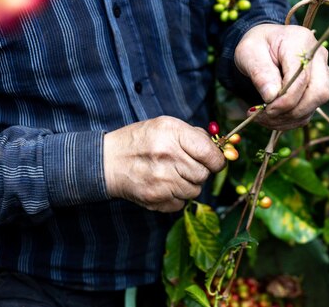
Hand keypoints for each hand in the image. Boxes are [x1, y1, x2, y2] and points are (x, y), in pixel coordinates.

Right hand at [103, 116, 225, 211]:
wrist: (108, 161)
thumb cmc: (141, 141)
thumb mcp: (166, 126)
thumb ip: (195, 136)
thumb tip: (220, 149)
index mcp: (172, 134)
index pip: (209, 153)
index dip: (217, 160)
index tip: (214, 161)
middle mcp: (168, 157)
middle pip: (204, 174)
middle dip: (200, 171)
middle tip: (186, 166)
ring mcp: (161, 180)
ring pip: (195, 191)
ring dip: (188, 185)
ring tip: (173, 174)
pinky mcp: (155, 199)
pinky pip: (181, 204)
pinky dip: (176, 197)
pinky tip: (164, 185)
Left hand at [234, 24, 328, 129]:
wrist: (262, 47)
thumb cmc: (255, 47)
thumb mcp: (249, 53)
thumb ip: (260, 72)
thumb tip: (272, 96)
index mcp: (301, 42)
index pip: (303, 78)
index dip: (286, 99)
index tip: (266, 109)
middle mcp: (318, 58)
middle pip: (318, 93)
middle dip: (291, 111)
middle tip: (265, 115)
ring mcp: (321, 74)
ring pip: (314, 106)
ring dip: (288, 119)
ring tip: (262, 118)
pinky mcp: (316, 89)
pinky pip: (308, 111)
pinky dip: (289, 120)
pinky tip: (271, 118)